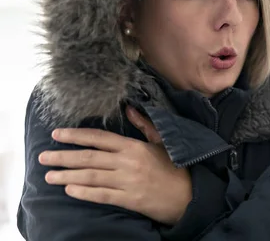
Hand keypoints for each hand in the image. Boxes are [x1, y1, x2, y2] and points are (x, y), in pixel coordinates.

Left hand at [39, 106, 191, 224]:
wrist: (189, 195)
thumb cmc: (176, 167)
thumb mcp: (161, 141)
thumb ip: (144, 125)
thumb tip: (129, 108)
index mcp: (134, 146)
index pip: (99, 138)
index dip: (76, 136)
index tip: (57, 134)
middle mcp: (128, 163)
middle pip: (89, 158)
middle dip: (63, 157)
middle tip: (42, 157)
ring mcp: (128, 182)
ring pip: (91, 177)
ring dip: (67, 177)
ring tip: (49, 176)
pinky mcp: (130, 199)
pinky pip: (101, 195)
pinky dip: (84, 193)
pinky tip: (69, 191)